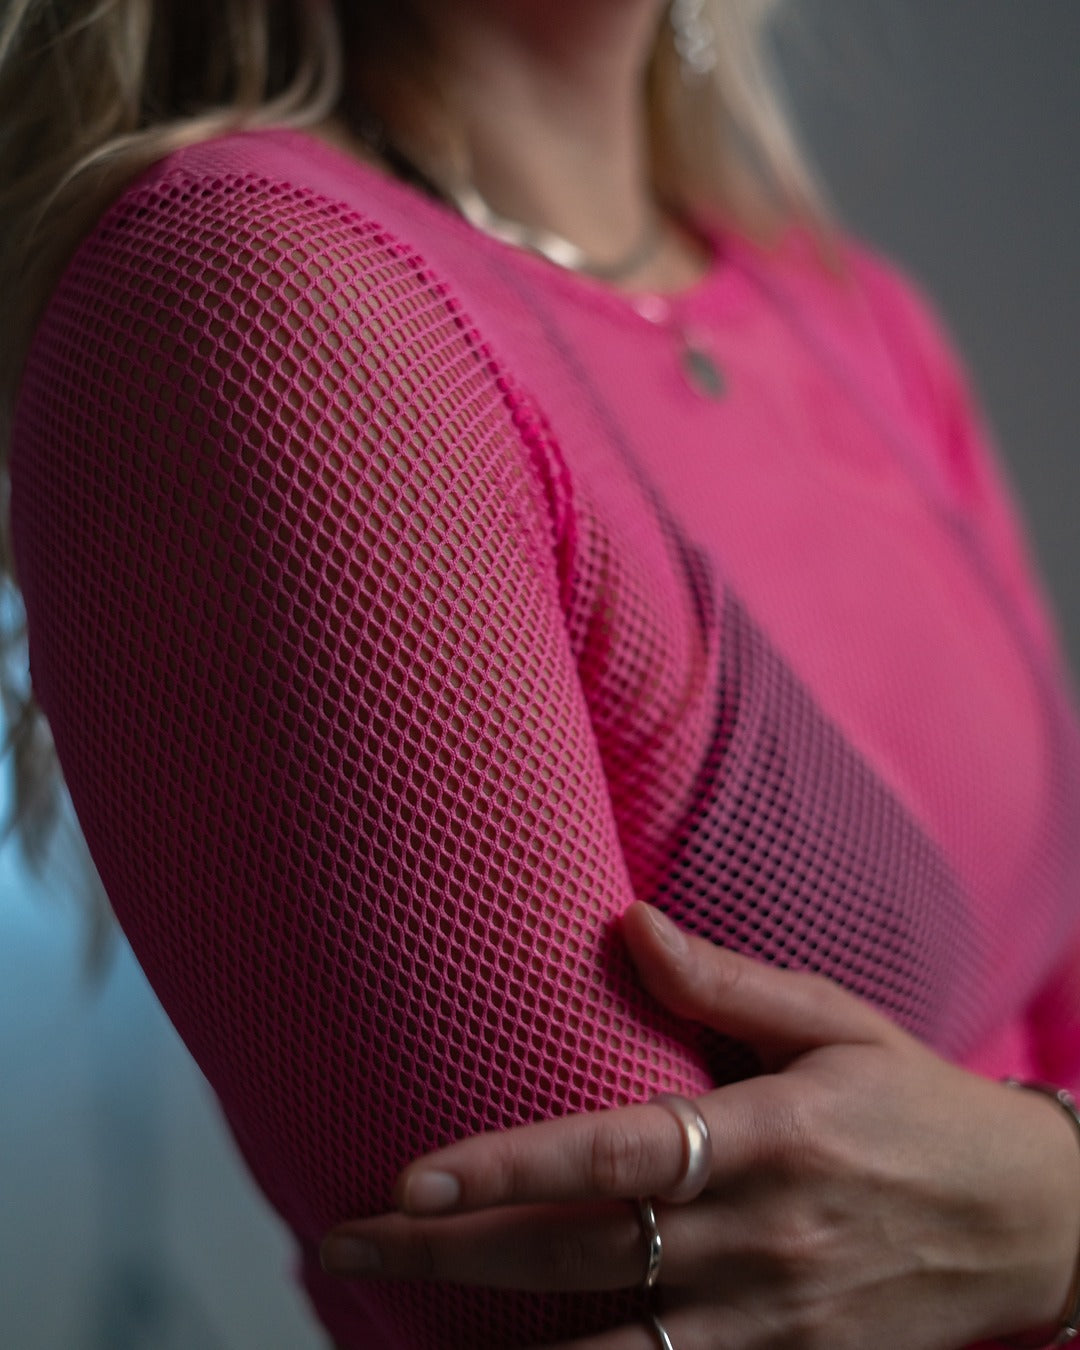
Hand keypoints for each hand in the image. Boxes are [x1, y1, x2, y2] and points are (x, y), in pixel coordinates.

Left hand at [320, 903, 1079, 1349]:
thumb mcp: (838, 1023)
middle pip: (582, 1258)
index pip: (618, 1158)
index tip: (413, 1176)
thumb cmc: (918, 1106)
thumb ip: (727, 983)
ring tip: (384, 1314)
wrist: (1031, 1227)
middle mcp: (762, 1241)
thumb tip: (626, 924)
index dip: (512, 1169)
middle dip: (451, 1254)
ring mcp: (772, 1325)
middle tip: (343, 1239)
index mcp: (772, 1136)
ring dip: (491, 1341)